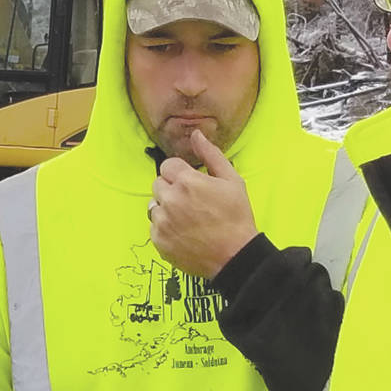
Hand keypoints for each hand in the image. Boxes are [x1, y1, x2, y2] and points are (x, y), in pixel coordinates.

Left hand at [149, 129, 257, 278]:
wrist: (234, 256)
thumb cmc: (236, 217)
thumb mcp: (231, 180)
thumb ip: (210, 155)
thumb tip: (196, 134)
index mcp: (187, 181)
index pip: (168, 165)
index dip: (181, 174)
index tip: (193, 185)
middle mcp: (170, 199)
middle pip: (158, 184)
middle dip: (172, 189)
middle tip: (193, 202)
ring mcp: (162, 221)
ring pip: (154, 205)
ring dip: (166, 208)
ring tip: (188, 219)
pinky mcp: (158, 240)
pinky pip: (154, 226)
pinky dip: (165, 227)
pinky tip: (184, 232)